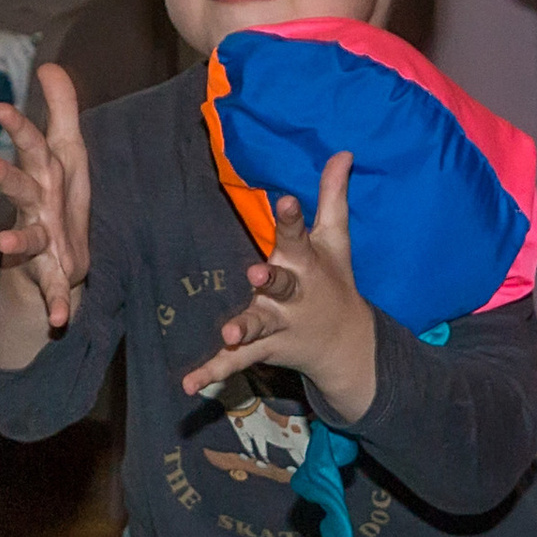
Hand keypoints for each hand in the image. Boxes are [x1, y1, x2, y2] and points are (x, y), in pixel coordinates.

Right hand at [0, 64, 90, 331]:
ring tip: (3, 246)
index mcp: (42, 175)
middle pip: (20, 188)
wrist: (53, 257)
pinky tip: (57, 320)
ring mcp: (40, 241)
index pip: (31, 146)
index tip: (1, 107)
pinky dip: (54, 304)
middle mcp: (35, 207)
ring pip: (27, 239)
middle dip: (3, 176)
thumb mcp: (67, 149)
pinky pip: (53, 289)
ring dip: (16, 242)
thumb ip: (61, 107)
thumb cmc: (57, 195)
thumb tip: (49, 64)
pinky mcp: (53, 274)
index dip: (19, 126)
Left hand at [180, 152, 376, 418]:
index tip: (285, 199)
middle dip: (270, 279)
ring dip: (244, 328)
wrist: (347, 346)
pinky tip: (189, 385)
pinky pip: (235, 362)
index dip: (291, 217)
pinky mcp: (264, 348)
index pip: (298, 235)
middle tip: (255, 273)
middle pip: (281, 284)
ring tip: (229, 334)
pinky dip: (212, 372)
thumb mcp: (337, 239)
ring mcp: (278, 324)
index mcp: (307, 263)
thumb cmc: (334, 281)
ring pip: (259, 325)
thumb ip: (332, 195)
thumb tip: (342, 151)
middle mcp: (293, 294)